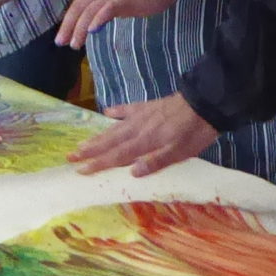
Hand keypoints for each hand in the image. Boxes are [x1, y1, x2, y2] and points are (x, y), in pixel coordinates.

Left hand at [54, 0, 188, 47]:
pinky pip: (108, 7)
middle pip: (81, 4)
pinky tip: (92, 30)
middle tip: (60, 42)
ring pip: (90, 9)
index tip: (65, 31)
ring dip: (80, 27)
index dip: (72, 15)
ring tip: (74, 44)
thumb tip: (109, 13)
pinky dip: (98, 18)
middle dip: (69, 24)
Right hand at [71, 95, 216, 175]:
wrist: (205, 103)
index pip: (116, 156)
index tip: (80, 170)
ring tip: (81, 142)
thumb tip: (131, 172)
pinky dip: (116, 111)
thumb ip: (156, 162)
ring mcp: (141, 115)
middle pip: (109, 142)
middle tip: (70, 156)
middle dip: (89, 151)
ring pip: (113, 128)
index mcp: (145, 142)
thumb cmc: (195, 133)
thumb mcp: (180, 152)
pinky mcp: (147, 106)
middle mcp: (138, 129)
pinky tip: (106, 112)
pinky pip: (127, 109)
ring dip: (97, 136)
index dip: (97, 164)